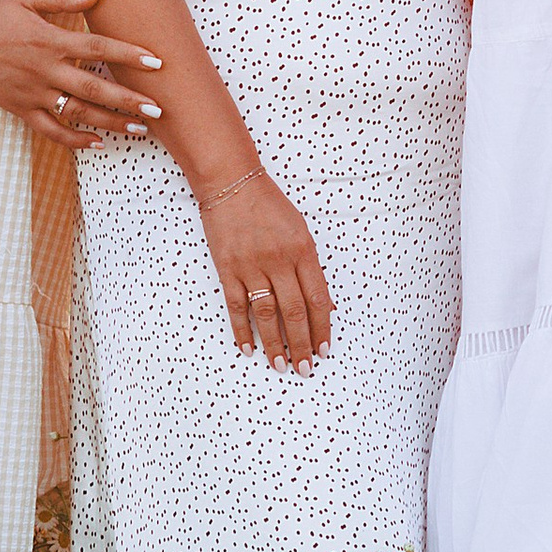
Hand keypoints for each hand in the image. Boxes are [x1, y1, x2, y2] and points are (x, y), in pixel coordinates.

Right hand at [0, 0, 162, 147]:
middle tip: (158, 109)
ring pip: (77, 113)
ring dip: (110, 123)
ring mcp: (32, 93)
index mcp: (49, 40)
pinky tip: (96, 143)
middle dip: (129, 100)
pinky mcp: (19, 109)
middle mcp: (44, 70)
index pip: (98, 48)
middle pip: (95, 88)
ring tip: (138, 129)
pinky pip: (50, 130)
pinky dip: (74, 139)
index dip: (129, 54)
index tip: (156, 62)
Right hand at [198, 171, 331, 373]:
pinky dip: (242, 330)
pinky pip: (236, 306)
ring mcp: (251, 265)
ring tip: (280, 365)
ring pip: (266, 314)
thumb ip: (311, 268)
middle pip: (294, 312)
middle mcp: (278, 260)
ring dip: (274, 344)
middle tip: (305, 368)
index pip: (317, 298)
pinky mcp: (227, 268)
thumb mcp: (300, 231)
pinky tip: (248, 348)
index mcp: (302, 250)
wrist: (231, 182)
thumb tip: (324, 306)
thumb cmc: (269, 206)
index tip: (324, 350)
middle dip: (301, 344)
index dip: (322, 327)